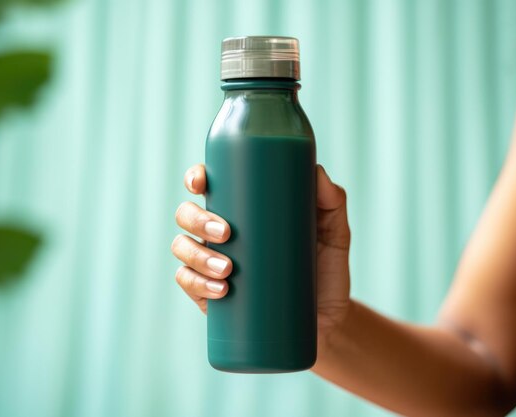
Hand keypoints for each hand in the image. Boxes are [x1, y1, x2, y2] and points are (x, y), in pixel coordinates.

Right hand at [171, 163, 351, 344]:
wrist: (326, 317)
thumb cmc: (325, 268)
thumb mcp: (333, 232)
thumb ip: (332, 200)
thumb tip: (317, 172)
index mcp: (240, 209)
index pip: (207, 184)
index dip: (195, 177)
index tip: (201, 183)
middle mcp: (219, 231)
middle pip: (187, 214)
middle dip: (198, 220)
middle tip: (227, 234)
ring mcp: (211, 261)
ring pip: (182, 248)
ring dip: (196, 256)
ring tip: (227, 269)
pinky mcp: (211, 294)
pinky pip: (188, 283)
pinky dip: (197, 284)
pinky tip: (219, 290)